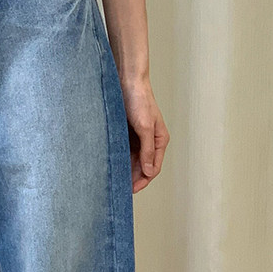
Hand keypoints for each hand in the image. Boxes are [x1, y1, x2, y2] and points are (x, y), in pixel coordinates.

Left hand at [121, 76, 168, 193]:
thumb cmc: (139, 100)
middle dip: (134, 178)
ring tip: (115, 181)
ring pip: (133, 160)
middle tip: (121, 190)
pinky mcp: (128, 133)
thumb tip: (148, 171)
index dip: (143, 180)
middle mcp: (151, 141)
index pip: (153, 168)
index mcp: (160, 140)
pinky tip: (112, 166)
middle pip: (143, 166)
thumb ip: (147, 150)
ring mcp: (139, 138)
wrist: (127, 81)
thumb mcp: (144, 127)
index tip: (131, 190)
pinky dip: (120, 159)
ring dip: (126, 170)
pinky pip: (125, 151)